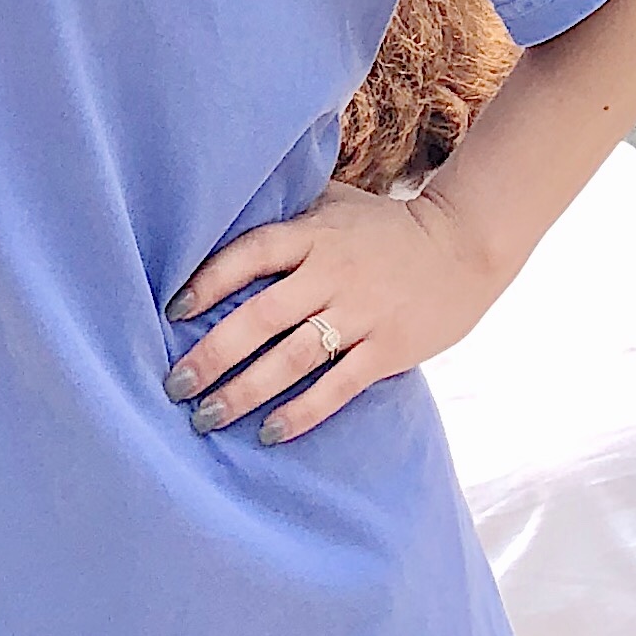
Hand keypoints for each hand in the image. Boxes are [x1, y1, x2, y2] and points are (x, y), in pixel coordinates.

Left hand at [164, 179, 498, 446]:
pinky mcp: (387, 350)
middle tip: (175, 385)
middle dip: (213, 354)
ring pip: (292, 358)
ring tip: (207, 417)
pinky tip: (269, 433)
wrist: (463, 246)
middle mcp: (331, 273)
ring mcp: (360, 314)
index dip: (209, 280)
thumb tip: (226, 212)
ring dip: (245, 391)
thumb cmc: (385, 225)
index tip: (172, 310)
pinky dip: (302, 413)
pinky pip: (337, 388)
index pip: (250, 253)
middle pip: (261, 316)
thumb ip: (289, 213)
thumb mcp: (335, 202)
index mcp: (313, 233)